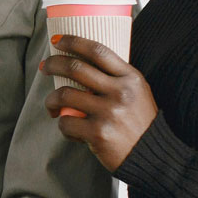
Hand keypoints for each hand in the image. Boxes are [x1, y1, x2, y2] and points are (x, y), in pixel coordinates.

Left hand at [39, 34, 157, 171]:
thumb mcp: (137, 93)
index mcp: (130, 78)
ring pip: (64, 95)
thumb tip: (81, 64)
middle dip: (53, 64)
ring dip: (51, 100)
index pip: (98, 50)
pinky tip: (71, 130)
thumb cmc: (139, 123)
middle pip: (75, 67)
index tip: (57, 41)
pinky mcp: (97, 133)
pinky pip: (66, 123)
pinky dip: (63, 126)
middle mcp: (120, 92)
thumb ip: (116, 79)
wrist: (152, 156)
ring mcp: (108, 112)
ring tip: (51, 106)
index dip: (73, 42)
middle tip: (44, 66)